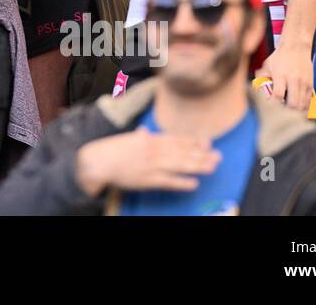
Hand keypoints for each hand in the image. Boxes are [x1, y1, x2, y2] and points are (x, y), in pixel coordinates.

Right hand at [74, 128, 219, 196]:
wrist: (97, 161)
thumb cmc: (111, 150)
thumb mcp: (127, 139)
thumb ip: (139, 136)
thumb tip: (145, 131)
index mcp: (150, 139)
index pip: (176, 139)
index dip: (193, 142)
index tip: (207, 142)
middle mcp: (154, 150)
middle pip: (183, 152)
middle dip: (202, 154)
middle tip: (218, 156)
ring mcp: (152, 165)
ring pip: (180, 165)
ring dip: (198, 166)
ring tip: (212, 167)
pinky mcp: (148, 180)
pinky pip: (169, 182)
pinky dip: (182, 182)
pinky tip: (194, 183)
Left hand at [256, 41, 313, 112]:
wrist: (297, 47)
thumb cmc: (280, 57)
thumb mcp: (267, 65)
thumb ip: (261, 78)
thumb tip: (255, 90)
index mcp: (281, 75)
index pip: (278, 95)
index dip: (274, 105)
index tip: (270, 108)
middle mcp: (294, 80)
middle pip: (293, 104)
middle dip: (287, 112)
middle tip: (280, 113)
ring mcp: (304, 83)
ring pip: (302, 105)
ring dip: (295, 112)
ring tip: (288, 113)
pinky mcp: (311, 85)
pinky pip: (309, 102)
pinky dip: (303, 108)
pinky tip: (297, 109)